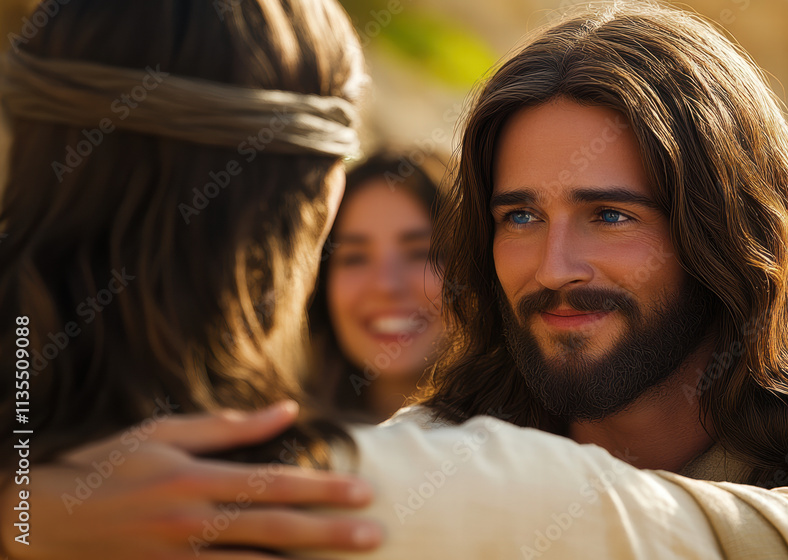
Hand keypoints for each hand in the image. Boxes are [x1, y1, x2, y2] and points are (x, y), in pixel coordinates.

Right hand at [0, 402, 381, 558]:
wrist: (46, 520)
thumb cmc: (109, 466)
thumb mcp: (165, 434)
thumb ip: (231, 427)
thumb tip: (287, 410)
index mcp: (197, 478)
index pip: (275, 483)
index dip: (323, 488)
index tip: (364, 491)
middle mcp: (194, 522)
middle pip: (277, 528)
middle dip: (331, 532)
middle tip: (376, 534)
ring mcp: (181, 558)